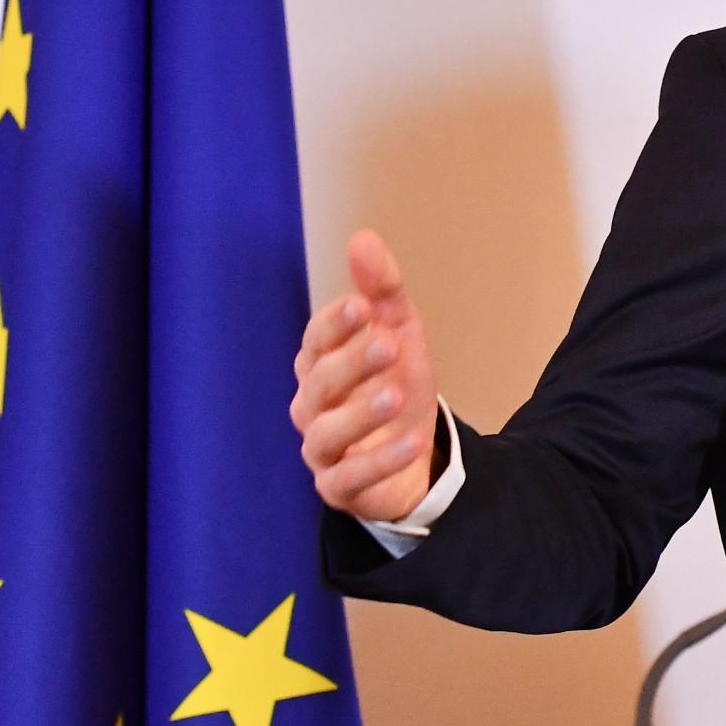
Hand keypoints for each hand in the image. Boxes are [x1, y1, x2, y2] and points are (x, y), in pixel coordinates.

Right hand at [292, 229, 440, 523]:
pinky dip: (378, 461)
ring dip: (359, 414)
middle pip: (319, 383)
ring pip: (325, 433)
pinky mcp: (339, 487)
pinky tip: (411, 441)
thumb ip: (382, 291)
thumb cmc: (393, 382)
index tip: (363, 304)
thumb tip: (363, 237)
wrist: (412, 451)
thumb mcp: (399, 332)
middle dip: (352, 362)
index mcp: (320, 365)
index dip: (335, 324)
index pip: (316, 340)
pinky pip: (349, 478)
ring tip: (394, 394)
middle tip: (388, 344)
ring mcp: (323, 449)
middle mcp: (312, 406)